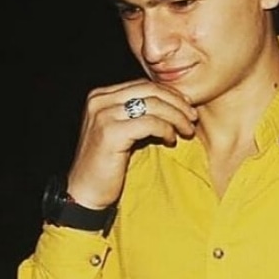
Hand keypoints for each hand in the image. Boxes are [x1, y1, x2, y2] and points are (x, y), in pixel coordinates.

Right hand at [66, 78, 197, 208]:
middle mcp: (99, 100)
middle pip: (150, 90)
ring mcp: (102, 115)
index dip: (170, 94)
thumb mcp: (123, 131)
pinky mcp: (110, 132)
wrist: (86, 192)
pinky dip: (166, 129)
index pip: (144, 85)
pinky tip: (171, 140)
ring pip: (153, 104)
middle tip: (193, 117)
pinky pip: (150, 123)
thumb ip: (140, 114)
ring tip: (187, 131)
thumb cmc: (108, 165)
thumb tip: (176, 102)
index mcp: (101, 96)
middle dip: (177, 103)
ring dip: (176, 117)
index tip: (188, 108)